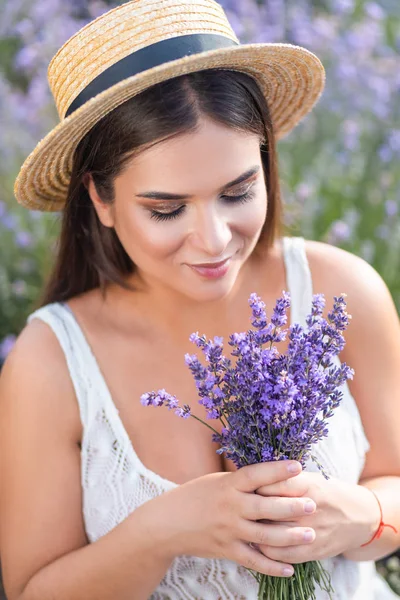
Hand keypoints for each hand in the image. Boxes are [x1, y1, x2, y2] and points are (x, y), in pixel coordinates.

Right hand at [142, 461, 319, 577]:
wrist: (167, 523)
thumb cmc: (194, 496)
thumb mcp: (216, 481)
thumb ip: (241, 481)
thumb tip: (269, 473)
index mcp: (228, 485)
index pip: (255, 475)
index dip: (277, 470)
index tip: (298, 466)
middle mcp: (230, 507)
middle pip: (265, 507)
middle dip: (291, 506)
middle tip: (312, 505)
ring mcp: (229, 530)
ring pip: (264, 536)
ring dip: (289, 537)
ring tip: (311, 535)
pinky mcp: (226, 550)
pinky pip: (253, 561)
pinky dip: (272, 567)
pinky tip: (290, 569)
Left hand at [254, 471, 379, 563]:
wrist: (359, 517)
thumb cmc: (327, 492)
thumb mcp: (310, 478)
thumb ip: (284, 479)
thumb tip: (253, 480)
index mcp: (306, 485)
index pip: (270, 484)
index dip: (254, 487)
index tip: (244, 488)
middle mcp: (309, 508)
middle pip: (269, 509)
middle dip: (251, 509)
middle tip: (240, 507)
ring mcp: (311, 530)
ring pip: (273, 533)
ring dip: (256, 531)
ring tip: (246, 526)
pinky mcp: (313, 550)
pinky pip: (283, 554)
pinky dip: (267, 551)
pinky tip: (259, 544)